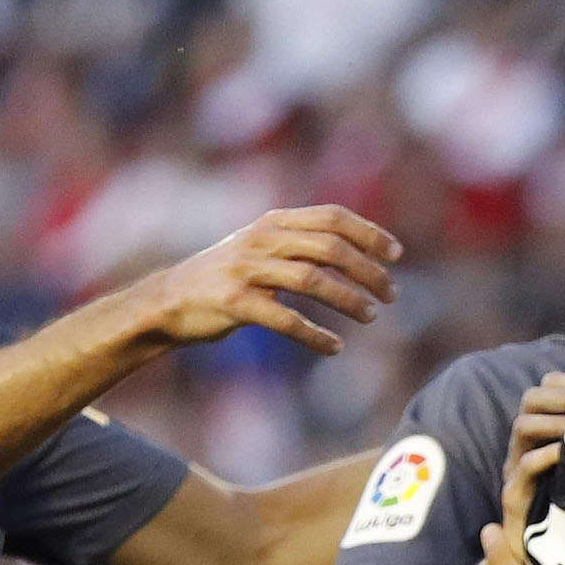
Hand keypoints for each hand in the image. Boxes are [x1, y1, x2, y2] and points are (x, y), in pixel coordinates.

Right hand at [134, 206, 401, 355]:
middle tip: (391, 295)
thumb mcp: (260, 247)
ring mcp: (247, 270)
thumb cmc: (225, 276)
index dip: (369, 233)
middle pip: (330, 249)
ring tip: (371, 317)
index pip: (332, 217)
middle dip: (368, 272)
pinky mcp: (234, 303)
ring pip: (312, 280)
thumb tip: (357, 252)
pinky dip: (315, 334)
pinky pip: (285, 319)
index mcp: (273, 222)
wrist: (168, 301)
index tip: (395, 255)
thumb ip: (299, 243)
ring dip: (349, 300)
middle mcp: (262, 240)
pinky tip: (334, 347)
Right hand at [499, 371, 564, 558]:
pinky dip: (548, 454)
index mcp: (543, 438)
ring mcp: (517, 471)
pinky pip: (527, 465)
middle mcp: (526, 448)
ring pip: (523, 425)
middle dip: (561, 395)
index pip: (545, 391)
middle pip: (531, 400)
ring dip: (554, 420)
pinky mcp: (515, 498)